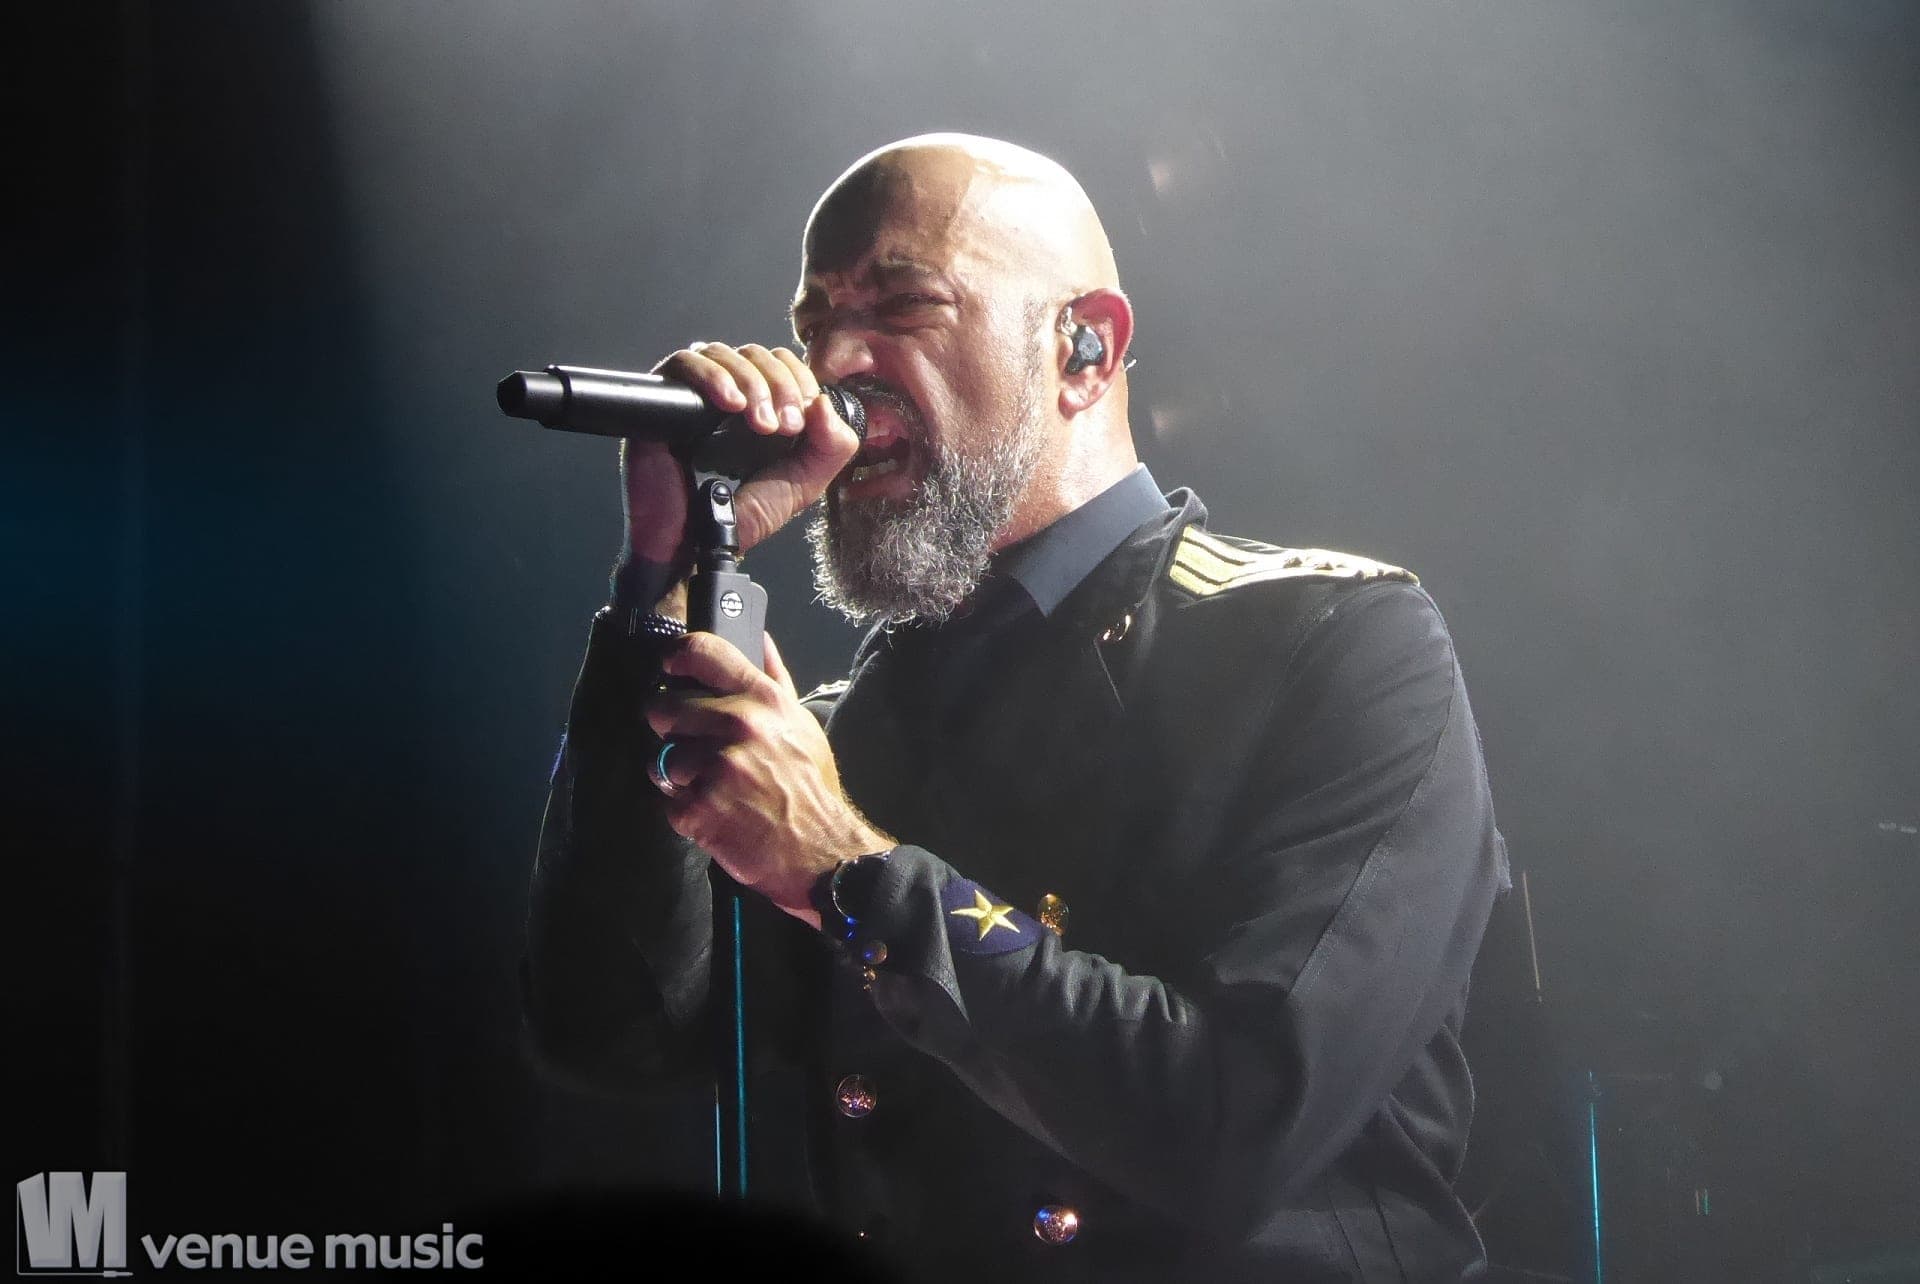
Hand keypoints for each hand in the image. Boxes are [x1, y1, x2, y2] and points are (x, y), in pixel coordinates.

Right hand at [622, 342, 860, 574]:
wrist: (695, 543)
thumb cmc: (741, 516)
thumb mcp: (804, 483)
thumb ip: (831, 446)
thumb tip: (825, 402)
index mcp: (762, 408)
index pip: (782, 363)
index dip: (798, 379)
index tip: (804, 416)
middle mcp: (728, 397)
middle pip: (756, 354)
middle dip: (779, 385)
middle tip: (783, 426)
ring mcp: (694, 396)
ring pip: (723, 353)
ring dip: (752, 382)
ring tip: (760, 424)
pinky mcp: (663, 400)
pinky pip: (683, 363)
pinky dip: (712, 375)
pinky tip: (730, 403)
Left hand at [645, 632, 891, 926]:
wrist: (821, 852)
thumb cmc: (809, 786)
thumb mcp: (800, 724)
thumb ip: (774, 679)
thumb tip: (758, 637)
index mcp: (764, 700)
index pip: (702, 652)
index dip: (676, 656)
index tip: (670, 667)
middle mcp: (739, 725)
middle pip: (665, 706)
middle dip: (672, 727)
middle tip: (694, 746)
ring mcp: (717, 768)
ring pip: (662, 757)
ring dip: (678, 775)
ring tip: (711, 787)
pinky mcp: (699, 808)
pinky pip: (665, 798)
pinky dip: (682, 808)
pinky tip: (712, 812)